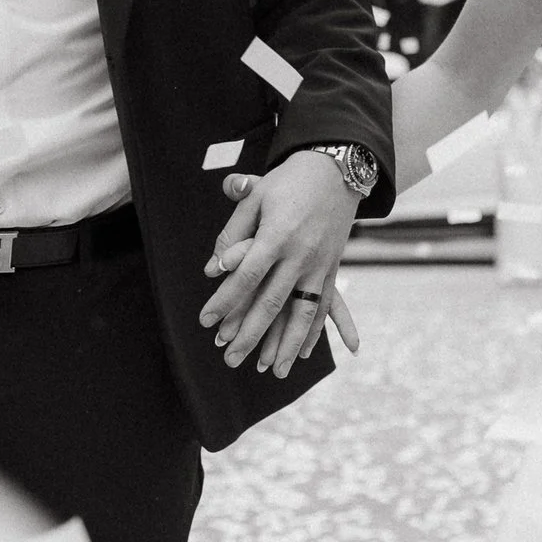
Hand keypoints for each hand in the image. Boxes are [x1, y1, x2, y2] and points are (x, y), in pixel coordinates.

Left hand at [199, 151, 362, 377]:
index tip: (206, 322)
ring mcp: (320, 264)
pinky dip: (314, 332)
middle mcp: (300, 255)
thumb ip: (232, 233)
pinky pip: (324, 307)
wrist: (336, 170)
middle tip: (228, 358)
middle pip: (271, 302)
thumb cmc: (288, 181)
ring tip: (270, 371)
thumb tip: (213, 269)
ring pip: (301, 313)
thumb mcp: (255, 197)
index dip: (224, 301)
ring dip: (285, 345)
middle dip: (249, 334)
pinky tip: (302, 353)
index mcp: (276, 235)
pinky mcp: (332, 268)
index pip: (245, 276)